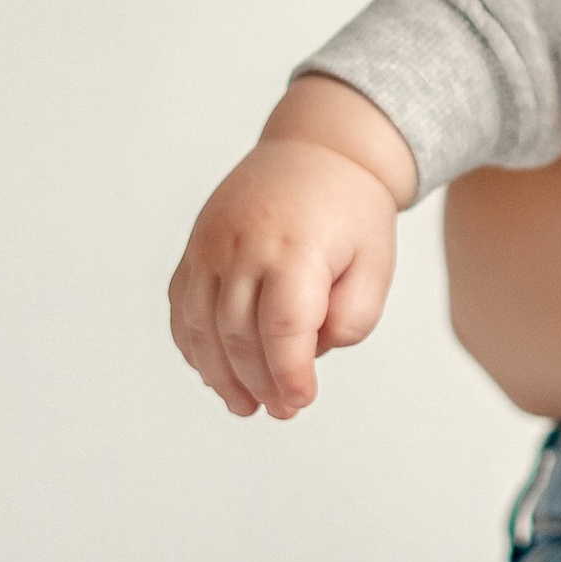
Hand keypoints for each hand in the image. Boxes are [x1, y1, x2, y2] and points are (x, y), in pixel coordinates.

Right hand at [168, 77, 414, 417]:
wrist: (319, 150)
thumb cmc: (352, 211)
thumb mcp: (378, 260)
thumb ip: (354, 315)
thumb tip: (313, 353)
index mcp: (296, 247)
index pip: (285, 327)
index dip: (289, 373)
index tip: (301, 401)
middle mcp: (244, 246)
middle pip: (238, 334)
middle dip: (258, 383)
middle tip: (281, 411)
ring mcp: (210, 246)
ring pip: (200, 327)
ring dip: (219, 376)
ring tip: (245, 405)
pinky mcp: (194, 249)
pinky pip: (182, 309)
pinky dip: (194, 347)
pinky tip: (216, 372)